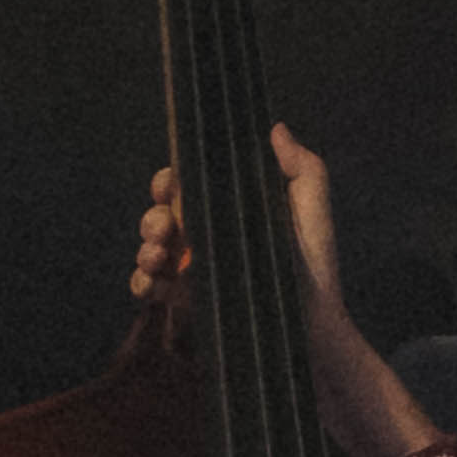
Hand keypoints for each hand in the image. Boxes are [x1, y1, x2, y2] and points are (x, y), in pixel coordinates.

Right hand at [132, 119, 348, 320]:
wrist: (315, 329)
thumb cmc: (314, 269)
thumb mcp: (313, 213)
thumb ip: (302, 170)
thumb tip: (275, 128)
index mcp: (228, 211)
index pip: (184, 187)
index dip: (169, 182)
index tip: (171, 187)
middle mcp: (206, 237)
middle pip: (159, 216)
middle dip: (153, 218)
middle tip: (166, 229)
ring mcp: (193, 270)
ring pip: (149, 249)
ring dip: (145, 248)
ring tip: (159, 256)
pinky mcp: (187, 302)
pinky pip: (149, 288)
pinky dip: (142, 283)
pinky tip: (152, 283)